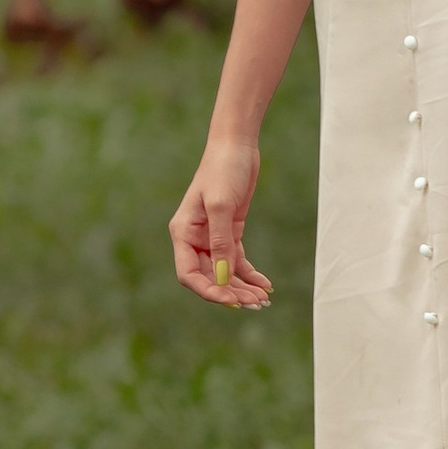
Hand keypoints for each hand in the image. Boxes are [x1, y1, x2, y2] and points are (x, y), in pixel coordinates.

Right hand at [170, 131, 270, 307]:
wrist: (237, 145)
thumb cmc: (222, 169)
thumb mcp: (220, 205)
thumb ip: (220, 242)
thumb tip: (221, 277)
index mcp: (182, 233)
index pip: (189, 274)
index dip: (208, 290)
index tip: (230, 299)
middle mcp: (195, 238)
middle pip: (208, 277)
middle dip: (230, 292)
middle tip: (254, 303)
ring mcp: (212, 236)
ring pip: (224, 272)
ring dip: (242, 287)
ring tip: (263, 299)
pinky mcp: (230, 231)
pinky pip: (237, 261)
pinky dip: (250, 274)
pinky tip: (265, 284)